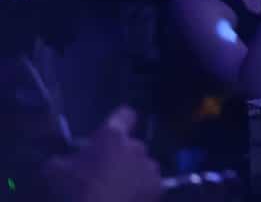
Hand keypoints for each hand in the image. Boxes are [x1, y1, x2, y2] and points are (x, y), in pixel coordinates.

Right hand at [40, 106, 162, 201]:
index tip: (113, 131)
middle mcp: (136, 146)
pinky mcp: (158, 186)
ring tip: (115, 191)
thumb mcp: (54, 171)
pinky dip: (140, 190)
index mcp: (112, 136)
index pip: (125, 115)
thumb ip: (62, 159)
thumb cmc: (76, 191)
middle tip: (103, 173)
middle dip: (119, 156)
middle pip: (130, 146)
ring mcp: (150, 166)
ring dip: (131, 173)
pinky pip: (149, 184)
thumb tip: (63, 161)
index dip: (120, 120)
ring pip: (141, 165)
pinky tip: (126, 200)